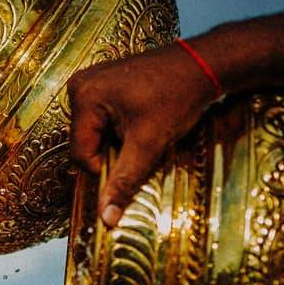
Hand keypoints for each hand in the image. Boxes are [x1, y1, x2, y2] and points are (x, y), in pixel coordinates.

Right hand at [67, 44, 220, 227]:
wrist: (204, 64)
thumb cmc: (177, 99)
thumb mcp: (148, 144)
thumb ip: (123, 182)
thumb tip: (106, 220)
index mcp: (84, 97)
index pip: (80, 153)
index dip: (106, 165)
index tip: (136, 156)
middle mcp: (79, 86)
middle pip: (85, 142)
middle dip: (111, 150)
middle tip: (141, 139)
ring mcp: (90, 80)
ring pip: (93, 132)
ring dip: (115, 140)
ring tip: (142, 127)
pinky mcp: (102, 81)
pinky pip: (100, 117)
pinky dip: (117, 127)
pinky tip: (139, 117)